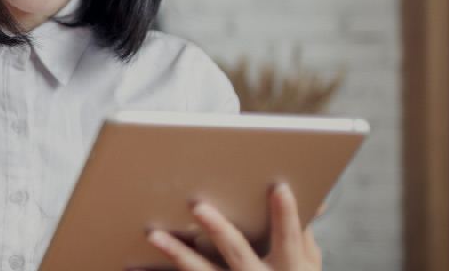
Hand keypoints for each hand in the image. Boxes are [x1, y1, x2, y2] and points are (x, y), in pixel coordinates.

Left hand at [142, 183, 321, 270]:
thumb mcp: (307, 264)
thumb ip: (303, 231)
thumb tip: (317, 198)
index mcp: (288, 266)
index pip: (287, 236)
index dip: (286, 213)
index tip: (278, 186)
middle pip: (237, 252)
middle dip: (217, 229)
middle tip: (198, 207)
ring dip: (177, 253)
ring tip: (154, 235)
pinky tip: (130, 263)